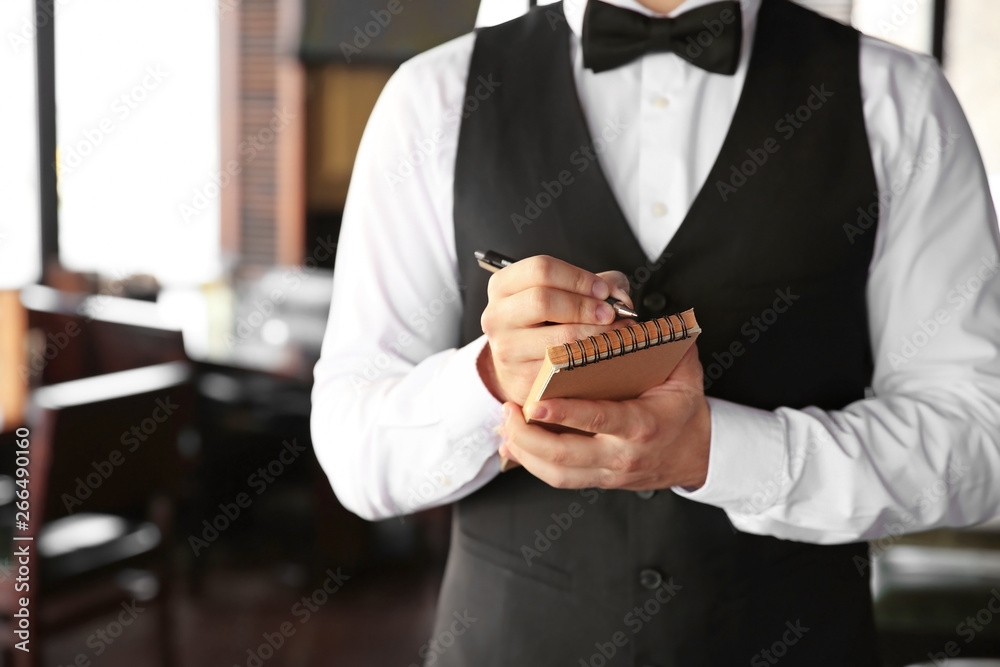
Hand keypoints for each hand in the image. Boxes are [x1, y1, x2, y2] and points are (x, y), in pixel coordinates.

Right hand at [477, 255, 633, 404]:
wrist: (521, 365)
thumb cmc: (545, 323)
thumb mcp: (563, 293)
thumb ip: (595, 285)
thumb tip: (619, 295)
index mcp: (504, 286)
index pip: (541, 269)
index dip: (578, 277)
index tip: (603, 290)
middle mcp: (497, 315)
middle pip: (543, 300)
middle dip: (585, 306)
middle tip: (611, 313)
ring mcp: (507, 348)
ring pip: (557, 337)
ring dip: (594, 333)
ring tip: (616, 331)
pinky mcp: (521, 376)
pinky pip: (563, 365)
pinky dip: (590, 357)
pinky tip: (605, 352)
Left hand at [498, 344, 710, 489]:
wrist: (695, 453)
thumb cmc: (683, 410)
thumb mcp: (686, 375)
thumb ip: (670, 344)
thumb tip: (649, 317)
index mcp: (642, 425)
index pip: (599, 419)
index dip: (565, 413)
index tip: (537, 402)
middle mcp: (622, 454)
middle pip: (566, 455)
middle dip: (530, 437)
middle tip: (508, 412)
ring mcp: (608, 472)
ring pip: (557, 473)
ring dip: (525, 451)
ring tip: (505, 425)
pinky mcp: (597, 479)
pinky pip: (558, 478)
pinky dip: (531, 463)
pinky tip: (514, 444)